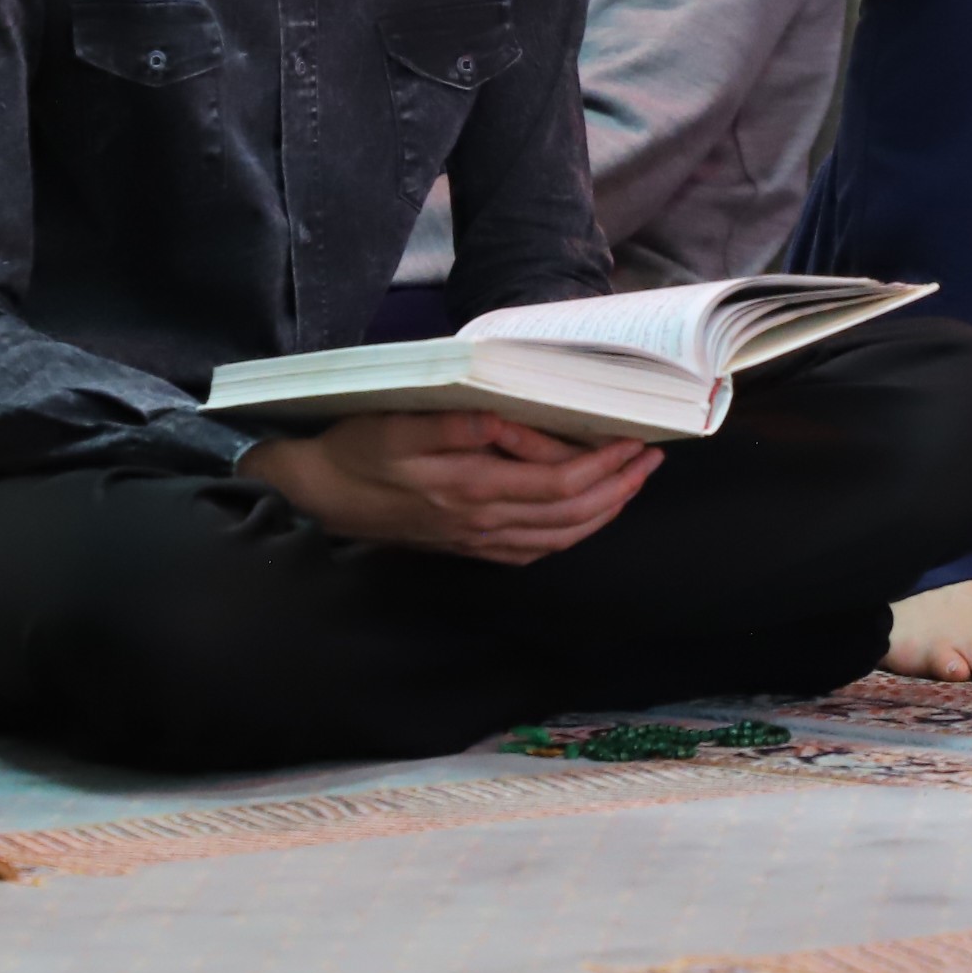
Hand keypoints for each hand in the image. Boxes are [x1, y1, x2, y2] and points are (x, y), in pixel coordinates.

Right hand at [240, 411, 660, 563]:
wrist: (322, 495)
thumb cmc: (359, 449)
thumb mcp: (399, 424)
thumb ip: (458, 425)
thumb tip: (509, 421)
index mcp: (471, 488)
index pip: (559, 483)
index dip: (602, 464)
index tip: (632, 439)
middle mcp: (482, 522)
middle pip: (570, 514)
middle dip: (618, 486)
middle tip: (650, 459)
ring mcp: (477, 541)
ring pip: (559, 537)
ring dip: (603, 512)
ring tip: (631, 484)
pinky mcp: (469, 548)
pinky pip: (535, 551)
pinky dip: (570, 536)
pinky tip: (583, 519)